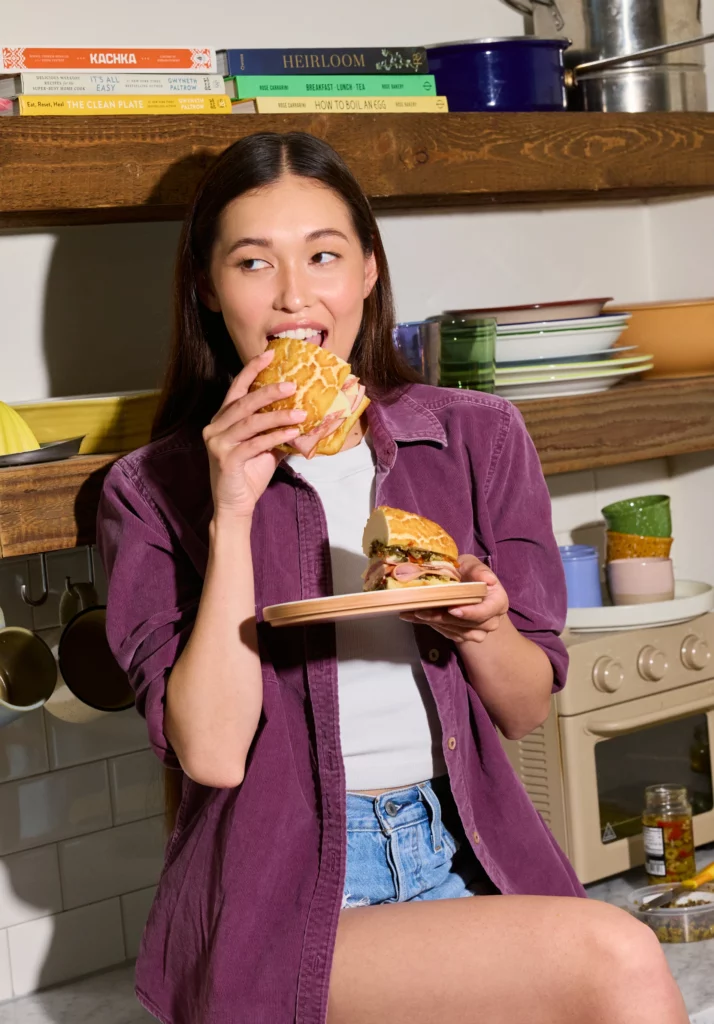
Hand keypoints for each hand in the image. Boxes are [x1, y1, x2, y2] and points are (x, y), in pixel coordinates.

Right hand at [202, 349, 305, 521]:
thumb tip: (304, 410)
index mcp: (222, 420)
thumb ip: (276, 428)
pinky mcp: (225, 460)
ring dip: (278, 415)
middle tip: (292, 384)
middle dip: (268, 390)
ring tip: (301, 411)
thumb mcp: (265, 447)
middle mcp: (215, 427)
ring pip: (250, 422)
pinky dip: (274, 437)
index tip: (270, 354)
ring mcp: (217, 443)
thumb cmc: (249, 474)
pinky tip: (292, 433)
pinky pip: (254, 444)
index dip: (252, 370)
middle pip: (244, 402)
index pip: (236, 389)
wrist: (235, 506)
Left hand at [400, 554, 508, 643]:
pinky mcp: (464, 636)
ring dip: (435, 623)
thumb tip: (489, 580)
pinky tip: (416, 616)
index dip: (470, 612)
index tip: (452, 609)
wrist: (463, 584)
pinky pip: (449, 634)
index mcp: (498, 602)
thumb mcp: (472, 564)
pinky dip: (432, 625)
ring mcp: (478, 631)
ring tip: (416, 612)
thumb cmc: (467, 572)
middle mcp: (491, 620)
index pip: (487, 611)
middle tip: (423, 610)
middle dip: (444, 618)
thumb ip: (479, 570)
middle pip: (469, 625)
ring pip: (457, 632)